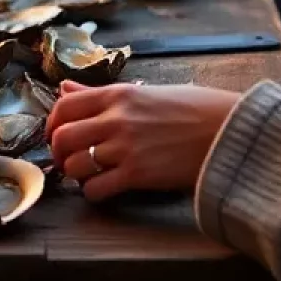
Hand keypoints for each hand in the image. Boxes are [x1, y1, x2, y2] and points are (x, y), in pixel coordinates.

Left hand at [46, 82, 240, 200]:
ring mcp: (126, 147)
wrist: (228, 131)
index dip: (52, 124)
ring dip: (75, 174)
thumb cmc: (192, 109)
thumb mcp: (144, 92)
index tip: (56, 135)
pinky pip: (97, 188)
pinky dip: (93, 193)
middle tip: (66, 160)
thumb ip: (100, 94)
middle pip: (62, 137)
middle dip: (58, 152)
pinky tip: (103, 189)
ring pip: (75, 165)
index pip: (64, 105)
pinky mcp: (139, 175)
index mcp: (116, 94)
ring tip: (86, 175)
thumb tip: (65, 88)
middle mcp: (116, 118)